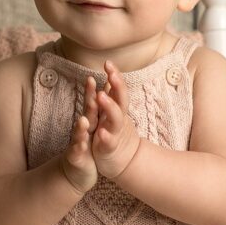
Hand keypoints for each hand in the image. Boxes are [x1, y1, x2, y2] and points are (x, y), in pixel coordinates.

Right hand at [60, 82, 98, 193]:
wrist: (77, 171)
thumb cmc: (87, 145)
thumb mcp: (95, 124)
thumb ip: (98, 105)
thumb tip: (106, 85)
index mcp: (92, 119)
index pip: (95, 99)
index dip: (99, 84)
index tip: (104, 68)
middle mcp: (84, 127)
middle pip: (88, 110)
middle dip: (89, 96)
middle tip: (91, 81)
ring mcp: (79, 141)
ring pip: (81, 131)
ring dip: (82, 124)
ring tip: (84, 118)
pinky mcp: (76, 156)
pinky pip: (78, 151)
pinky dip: (79, 147)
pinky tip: (80, 144)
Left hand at [91, 61, 140, 179]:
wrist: (124, 162)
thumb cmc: (116, 133)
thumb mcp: (115, 111)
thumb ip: (113, 94)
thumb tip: (112, 74)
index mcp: (118, 110)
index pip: (118, 89)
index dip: (115, 76)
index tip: (108, 62)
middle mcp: (118, 119)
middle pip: (121, 100)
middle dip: (117, 86)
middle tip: (111, 74)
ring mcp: (115, 133)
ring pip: (115, 119)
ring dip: (109, 107)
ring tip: (101, 95)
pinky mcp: (109, 148)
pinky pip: (109, 142)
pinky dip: (106, 137)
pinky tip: (101, 131)